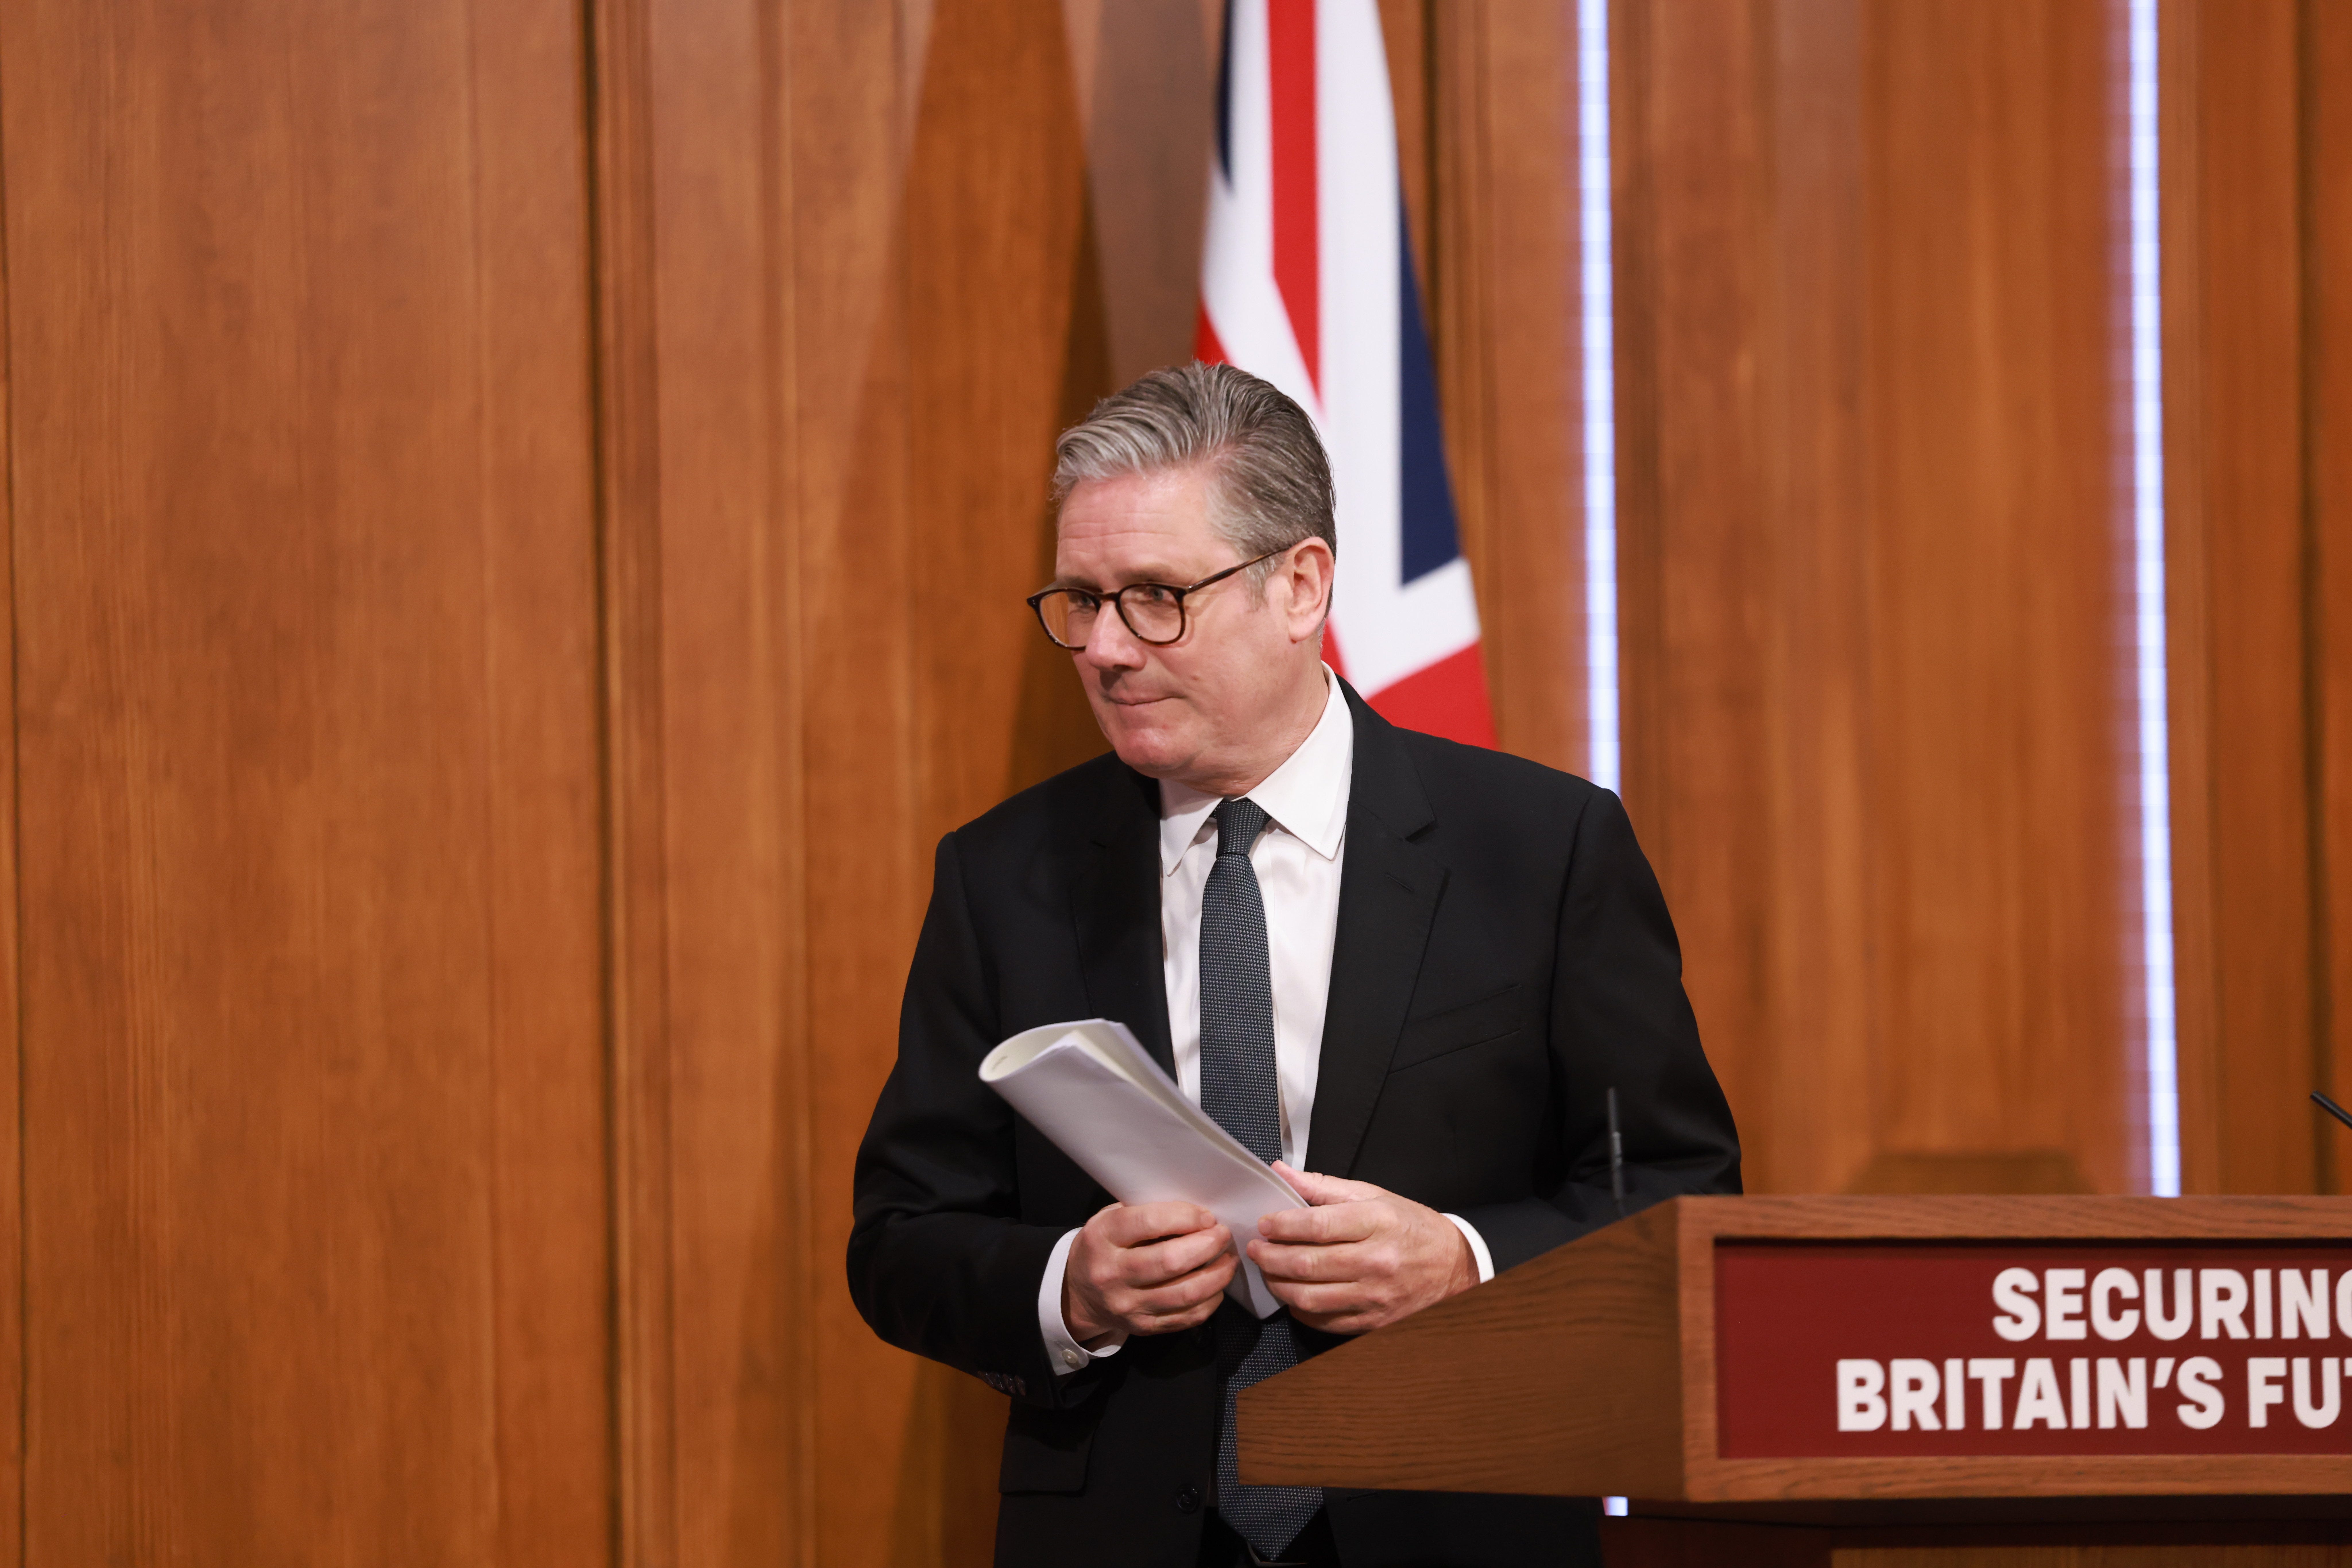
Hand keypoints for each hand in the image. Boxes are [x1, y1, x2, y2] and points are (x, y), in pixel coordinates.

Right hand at [1062, 1201, 1237, 1343]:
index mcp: (1103, 1237)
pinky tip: (1217, 1286)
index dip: (1185, 1217)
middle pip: (1170, 1261)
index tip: (1206, 1216)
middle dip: (1207, 1245)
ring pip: (1185, 1293)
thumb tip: (1197, 1213)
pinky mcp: (1144, 1327)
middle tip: (1223, 1235)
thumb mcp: (1112, 1218)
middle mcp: (1112, 1274)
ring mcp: (1128, 1306)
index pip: (1148, 1222)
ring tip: (1228, 1259)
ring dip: (1217, 1274)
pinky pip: (1187, 1317)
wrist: (1080, 1294)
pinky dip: (1210, 1300)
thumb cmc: (1105, 1246)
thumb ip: (1146, 1212)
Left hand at [1248, 1164, 1478, 1333]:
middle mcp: (1376, 1261)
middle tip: (1255, 1248)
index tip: (1264, 1223)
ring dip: (1279, 1284)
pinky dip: (1301, 1310)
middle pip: (1308, 1264)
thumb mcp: (1374, 1196)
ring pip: (1310, 1297)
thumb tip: (1281, 1173)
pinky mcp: (1374, 1321)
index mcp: (1377, 1222)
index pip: (1317, 1225)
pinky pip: (1325, 1321)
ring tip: (1268, 1270)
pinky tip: (1293, 1295)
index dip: (1282, 1225)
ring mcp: (1375, 1296)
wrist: (1455, 1266)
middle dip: (1271, 1256)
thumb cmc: (1411, 1227)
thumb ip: (1324, 1187)